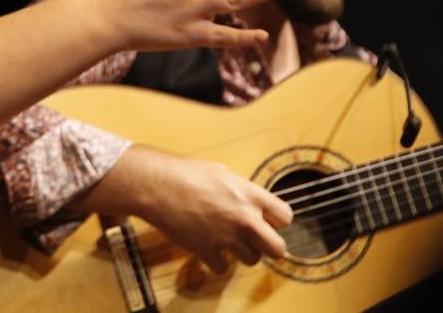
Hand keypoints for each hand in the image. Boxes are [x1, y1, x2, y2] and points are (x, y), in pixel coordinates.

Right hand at [86, 147, 292, 269]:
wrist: (157, 185)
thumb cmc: (185, 172)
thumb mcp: (222, 172)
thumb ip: (242, 191)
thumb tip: (250, 202)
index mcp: (250, 195)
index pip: (285, 216)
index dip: (277, 220)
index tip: (268, 221)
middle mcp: (244, 219)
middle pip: (278, 248)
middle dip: (270, 246)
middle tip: (258, 241)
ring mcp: (226, 237)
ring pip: (252, 260)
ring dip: (243, 253)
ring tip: (229, 241)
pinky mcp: (207, 251)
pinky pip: (223, 268)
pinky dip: (217, 262)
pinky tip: (209, 249)